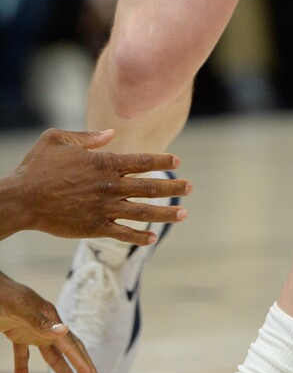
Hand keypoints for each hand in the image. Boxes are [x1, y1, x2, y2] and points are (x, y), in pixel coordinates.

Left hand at [0, 272, 100, 372]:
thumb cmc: (6, 295)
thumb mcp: (23, 308)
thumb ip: (42, 321)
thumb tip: (64, 330)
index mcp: (52, 320)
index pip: (73, 347)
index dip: (85, 367)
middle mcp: (47, 327)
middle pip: (69, 352)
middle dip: (83, 371)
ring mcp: (34, 331)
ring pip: (52, 357)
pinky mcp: (19, 334)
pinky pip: (24, 356)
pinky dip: (24, 369)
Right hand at [6, 128, 190, 242]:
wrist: (21, 199)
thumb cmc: (37, 167)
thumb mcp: (58, 139)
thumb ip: (87, 137)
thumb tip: (111, 134)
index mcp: (104, 163)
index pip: (142, 161)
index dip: (162, 161)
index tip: (178, 162)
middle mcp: (109, 186)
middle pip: (149, 187)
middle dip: (173, 188)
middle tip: (190, 188)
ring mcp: (103, 208)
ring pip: (142, 212)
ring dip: (165, 213)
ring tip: (184, 214)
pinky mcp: (93, 228)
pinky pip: (122, 233)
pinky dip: (139, 236)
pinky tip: (152, 238)